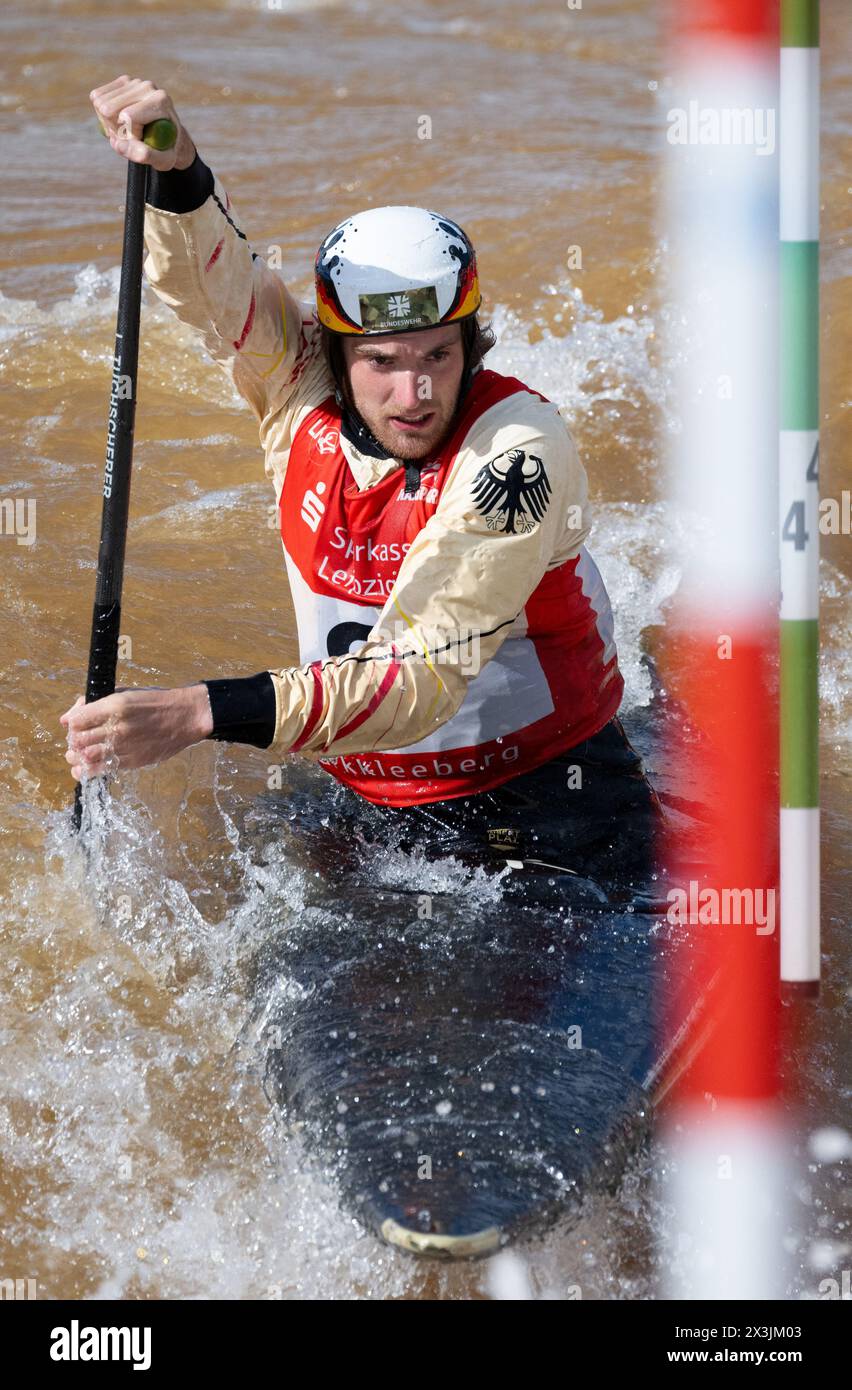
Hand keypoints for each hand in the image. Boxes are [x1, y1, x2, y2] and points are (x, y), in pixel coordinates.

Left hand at [61, 685, 213, 780]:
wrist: (185, 717)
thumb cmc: (154, 702)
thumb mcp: (124, 693)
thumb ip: (94, 705)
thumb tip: (66, 719)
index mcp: (114, 706)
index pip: (77, 721)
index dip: (73, 723)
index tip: (78, 724)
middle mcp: (117, 727)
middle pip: (78, 740)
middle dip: (73, 741)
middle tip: (78, 740)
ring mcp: (124, 747)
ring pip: (86, 757)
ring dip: (77, 757)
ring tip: (80, 754)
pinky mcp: (132, 762)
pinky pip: (101, 770)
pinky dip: (88, 771)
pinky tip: (85, 768)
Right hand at [90, 75, 195, 171]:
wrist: (169, 135)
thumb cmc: (167, 149)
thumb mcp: (162, 160)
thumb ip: (143, 156)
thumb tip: (118, 145)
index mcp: (160, 101)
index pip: (127, 117)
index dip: (129, 135)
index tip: (142, 141)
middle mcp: (147, 86)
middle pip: (108, 108)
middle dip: (115, 129)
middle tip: (131, 137)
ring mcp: (134, 81)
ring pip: (99, 102)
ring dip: (109, 123)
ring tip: (126, 130)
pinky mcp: (123, 81)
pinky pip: (97, 96)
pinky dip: (103, 114)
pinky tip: (119, 120)